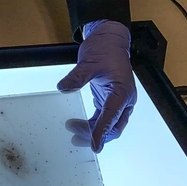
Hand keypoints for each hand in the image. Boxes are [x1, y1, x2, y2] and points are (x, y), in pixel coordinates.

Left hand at [57, 20, 136, 152]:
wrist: (110, 40)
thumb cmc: (105, 49)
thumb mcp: (89, 61)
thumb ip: (77, 77)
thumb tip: (63, 88)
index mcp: (122, 91)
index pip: (112, 115)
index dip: (102, 131)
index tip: (94, 145)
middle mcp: (123, 99)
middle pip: (114, 126)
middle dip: (96, 135)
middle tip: (76, 138)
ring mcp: (117, 101)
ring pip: (109, 125)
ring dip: (93, 132)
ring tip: (74, 137)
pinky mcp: (109, 99)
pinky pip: (103, 117)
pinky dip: (93, 124)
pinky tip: (79, 126)